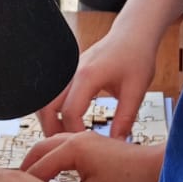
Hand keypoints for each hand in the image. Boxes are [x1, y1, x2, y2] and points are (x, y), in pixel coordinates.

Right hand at [23, 132, 164, 181]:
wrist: (162, 170)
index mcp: (74, 148)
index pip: (39, 167)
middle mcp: (78, 138)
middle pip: (40, 149)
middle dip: (27, 169)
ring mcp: (88, 138)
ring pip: (52, 147)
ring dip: (40, 163)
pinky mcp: (97, 144)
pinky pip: (64, 149)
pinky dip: (54, 161)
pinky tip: (54, 179)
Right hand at [38, 23, 156, 138]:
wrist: (133, 33)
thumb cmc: (137, 57)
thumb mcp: (136, 90)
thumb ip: (125, 119)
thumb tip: (117, 145)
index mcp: (87, 76)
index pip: (69, 112)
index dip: (74, 133)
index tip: (86, 146)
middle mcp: (72, 72)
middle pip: (47, 107)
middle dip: (52, 130)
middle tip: (64, 148)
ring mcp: (68, 71)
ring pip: (45, 100)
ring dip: (49, 120)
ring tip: (63, 137)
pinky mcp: (69, 72)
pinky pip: (52, 94)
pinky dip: (54, 111)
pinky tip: (66, 122)